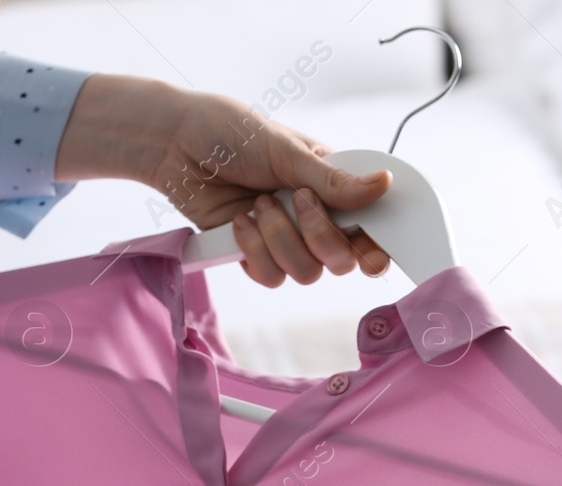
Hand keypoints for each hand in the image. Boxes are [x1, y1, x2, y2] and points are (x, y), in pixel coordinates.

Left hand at [55, 74, 392, 287]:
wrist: (177, 145)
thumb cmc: (233, 132)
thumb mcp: (287, 150)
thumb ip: (333, 179)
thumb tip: (384, 185)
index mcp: (333, 187)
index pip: (371, 228)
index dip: (376, 247)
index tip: (370, 254)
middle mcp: (315, 218)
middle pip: (341, 260)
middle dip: (320, 236)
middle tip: (298, 200)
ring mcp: (286, 239)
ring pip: (306, 273)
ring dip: (280, 239)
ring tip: (258, 203)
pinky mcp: (254, 255)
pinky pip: (271, 277)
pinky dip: (253, 251)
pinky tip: (239, 221)